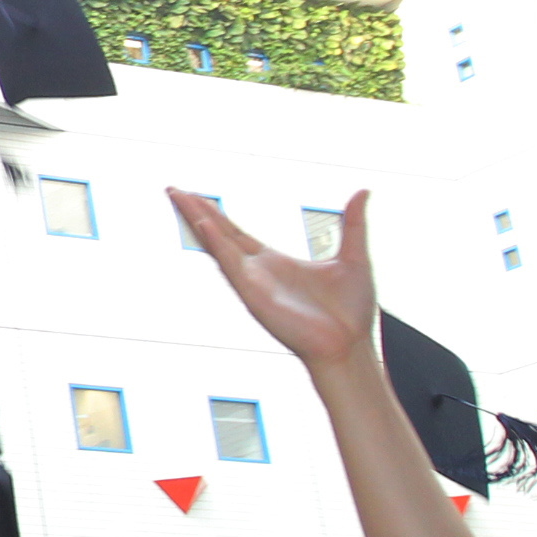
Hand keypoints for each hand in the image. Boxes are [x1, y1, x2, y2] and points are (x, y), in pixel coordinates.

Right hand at [175, 189, 375, 374]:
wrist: (351, 347)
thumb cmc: (352, 314)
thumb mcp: (354, 257)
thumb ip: (353, 224)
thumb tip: (362, 192)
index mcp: (275, 263)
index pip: (236, 232)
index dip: (216, 213)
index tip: (198, 196)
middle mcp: (258, 272)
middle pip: (220, 233)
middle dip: (197, 210)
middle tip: (174, 189)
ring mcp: (253, 283)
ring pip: (219, 244)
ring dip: (198, 220)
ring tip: (179, 198)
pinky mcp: (255, 296)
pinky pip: (230, 265)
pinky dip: (216, 244)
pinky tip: (204, 224)